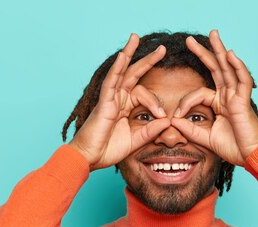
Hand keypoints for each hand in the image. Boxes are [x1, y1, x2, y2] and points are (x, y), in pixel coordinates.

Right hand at [69, 33, 170, 170]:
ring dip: (129, 53)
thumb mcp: (136, 140)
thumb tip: (167, 121)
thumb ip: (150, 130)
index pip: (144, 94)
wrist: (90, 158)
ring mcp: (110, 98)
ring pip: (121, 71)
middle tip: (162, 48)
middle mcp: (117, 98)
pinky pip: (111, 81)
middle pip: (133, 74)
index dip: (156, 103)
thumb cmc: (107, 150)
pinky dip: (117, 68)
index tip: (163, 117)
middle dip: (147, 60)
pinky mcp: (104, 102)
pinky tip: (123, 55)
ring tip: (136, 37)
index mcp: (124, 106)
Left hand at [170, 29, 257, 166]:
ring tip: (213, 34)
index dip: (184, 103)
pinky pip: (242, 80)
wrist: (251, 156)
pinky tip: (230, 54)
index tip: (175, 117)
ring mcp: (237, 97)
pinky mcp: (244, 101)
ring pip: (228, 68)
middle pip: (215, 69)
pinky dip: (237, 66)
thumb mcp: (205, 138)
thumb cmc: (234, 147)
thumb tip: (172, 121)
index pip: (198, 93)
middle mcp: (228, 96)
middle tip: (189, 39)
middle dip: (204, 53)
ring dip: (220, 50)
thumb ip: (190, 129)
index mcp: (220, 103)